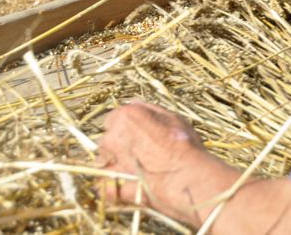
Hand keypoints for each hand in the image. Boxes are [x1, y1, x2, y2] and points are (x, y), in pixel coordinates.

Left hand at [97, 100, 238, 226]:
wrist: (186, 178)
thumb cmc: (184, 145)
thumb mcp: (173, 118)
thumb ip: (149, 110)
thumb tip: (135, 103)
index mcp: (125, 117)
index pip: (114, 119)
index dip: (127, 127)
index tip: (139, 135)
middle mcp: (111, 138)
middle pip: (108, 140)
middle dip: (119, 146)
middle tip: (141, 153)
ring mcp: (107, 164)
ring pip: (104, 162)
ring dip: (115, 164)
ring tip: (138, 171)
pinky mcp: (109, 186)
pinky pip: (106, 184)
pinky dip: (114, 184)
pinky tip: (130, 185)